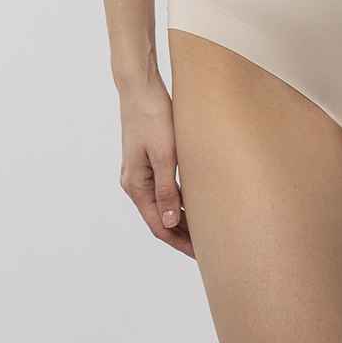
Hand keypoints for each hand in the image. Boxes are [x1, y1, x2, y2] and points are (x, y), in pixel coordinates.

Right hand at [118, 73, 194, 257]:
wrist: (140, 87)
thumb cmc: (153, 116)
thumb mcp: (164, 154)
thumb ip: (166, 189)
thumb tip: (169, 221)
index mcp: (136, 184)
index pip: (158, 225)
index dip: (179, 242)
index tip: (201, 254)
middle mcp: (134, 182)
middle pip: (159, 218)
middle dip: (181, 235)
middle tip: (207, 248)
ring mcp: (139, 172)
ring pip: (161, 205)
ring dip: (180, 219)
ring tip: (204, 230)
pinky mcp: (146, 161)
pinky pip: (162, 189)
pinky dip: (177, 201)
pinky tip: (193, 202)